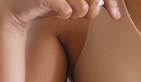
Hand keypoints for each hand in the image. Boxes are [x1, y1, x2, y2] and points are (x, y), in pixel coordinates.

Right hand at [5, 0, 119, 27]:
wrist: (21, 5)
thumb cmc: (54, 2)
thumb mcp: (75, 1)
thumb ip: (92, 2)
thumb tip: (116, 13)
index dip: (111, 2)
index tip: (116, 17)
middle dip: (93, 12)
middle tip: (86, 16)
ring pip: (83, 6)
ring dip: (79, 15)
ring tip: (71, 14)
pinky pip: (67, 10)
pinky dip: (66, 16)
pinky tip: (59, 14)